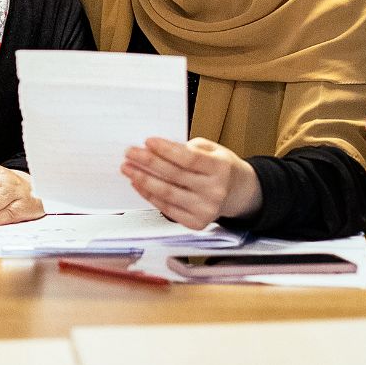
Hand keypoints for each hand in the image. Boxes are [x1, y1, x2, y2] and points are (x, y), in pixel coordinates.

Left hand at [121, 137, 261, 230]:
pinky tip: (138, 183)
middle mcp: (215, 191)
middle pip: (174, 175)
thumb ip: (187, 148)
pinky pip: (167, 208)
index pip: (189, 159)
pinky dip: (149, 195)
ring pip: (167, 193)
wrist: (238, 193)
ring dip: (143, 179)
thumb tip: (155, 149)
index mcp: (221, 168)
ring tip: (127, 168)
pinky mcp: (197, 223)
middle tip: (130, 152)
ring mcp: (206, 209)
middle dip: (148, 162)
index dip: (166, 150)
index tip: (148, 141)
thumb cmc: (219, 167)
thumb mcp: (211, 150)